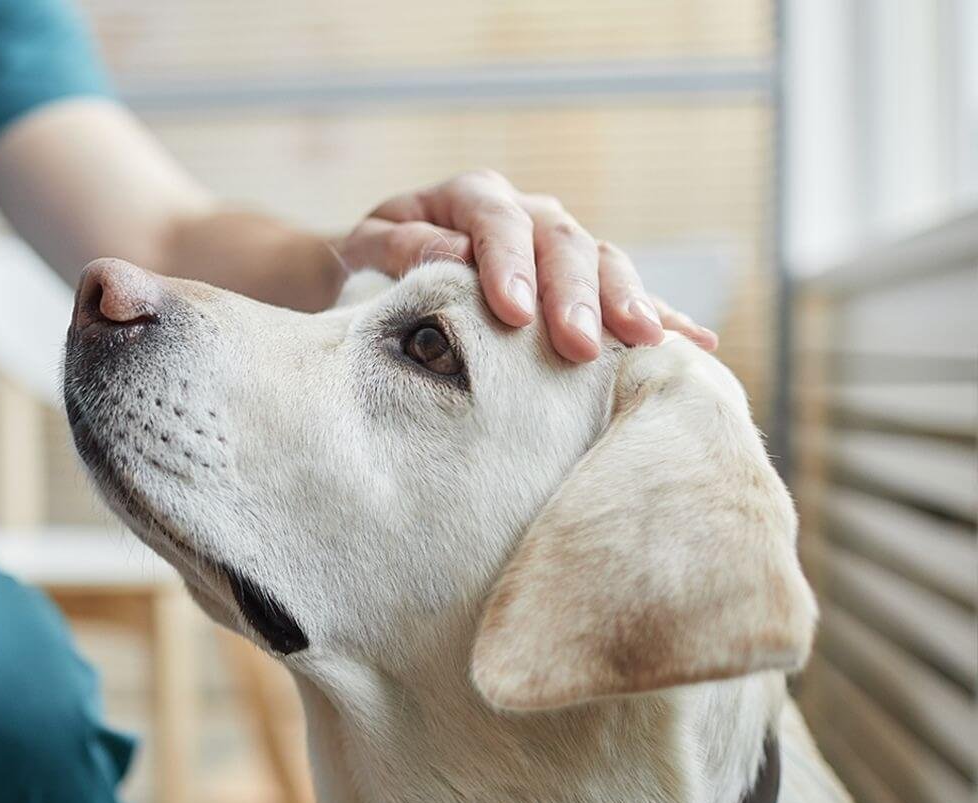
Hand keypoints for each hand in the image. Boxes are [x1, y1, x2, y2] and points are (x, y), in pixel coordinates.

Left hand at [336, 170, 717, 361]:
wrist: (380, 274)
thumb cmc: (371, 264)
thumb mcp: (366, 249)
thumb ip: (401, 248)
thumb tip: (451, 255)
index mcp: (470, 196)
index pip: (497, 222)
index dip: (508, 265)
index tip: (513, 314)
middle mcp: (526, 212)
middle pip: (563, 243)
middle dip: (574, 296)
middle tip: (578, 345)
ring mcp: (560, 245)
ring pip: (604, 263)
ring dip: (626, 303)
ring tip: (646, 342)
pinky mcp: (581, 282)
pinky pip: (628, 294)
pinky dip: (662, 316)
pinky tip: (697, 344)